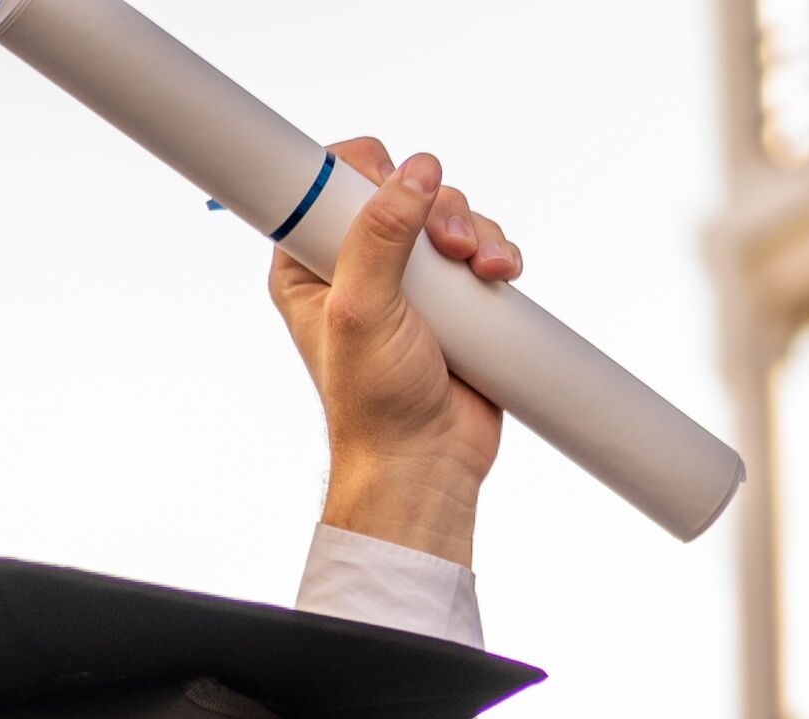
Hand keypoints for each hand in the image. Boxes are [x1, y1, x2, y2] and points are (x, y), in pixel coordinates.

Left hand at [278, 141, 518, 563]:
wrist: (426, 459)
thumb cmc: (376, 402)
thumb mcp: (363, 310)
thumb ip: (381, 235)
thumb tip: (416, 170)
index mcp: (309, 266)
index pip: (326, 184)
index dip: (363, 171)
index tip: (391, 185)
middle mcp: (356, 265)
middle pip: (401, 188)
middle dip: (435, 207)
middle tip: (449, 246)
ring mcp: (407, 279)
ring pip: (446, 213)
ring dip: (473, 231)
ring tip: (481, 270)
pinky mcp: (451, 295)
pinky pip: (477, 245)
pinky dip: (494, 252)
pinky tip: (499, 275)